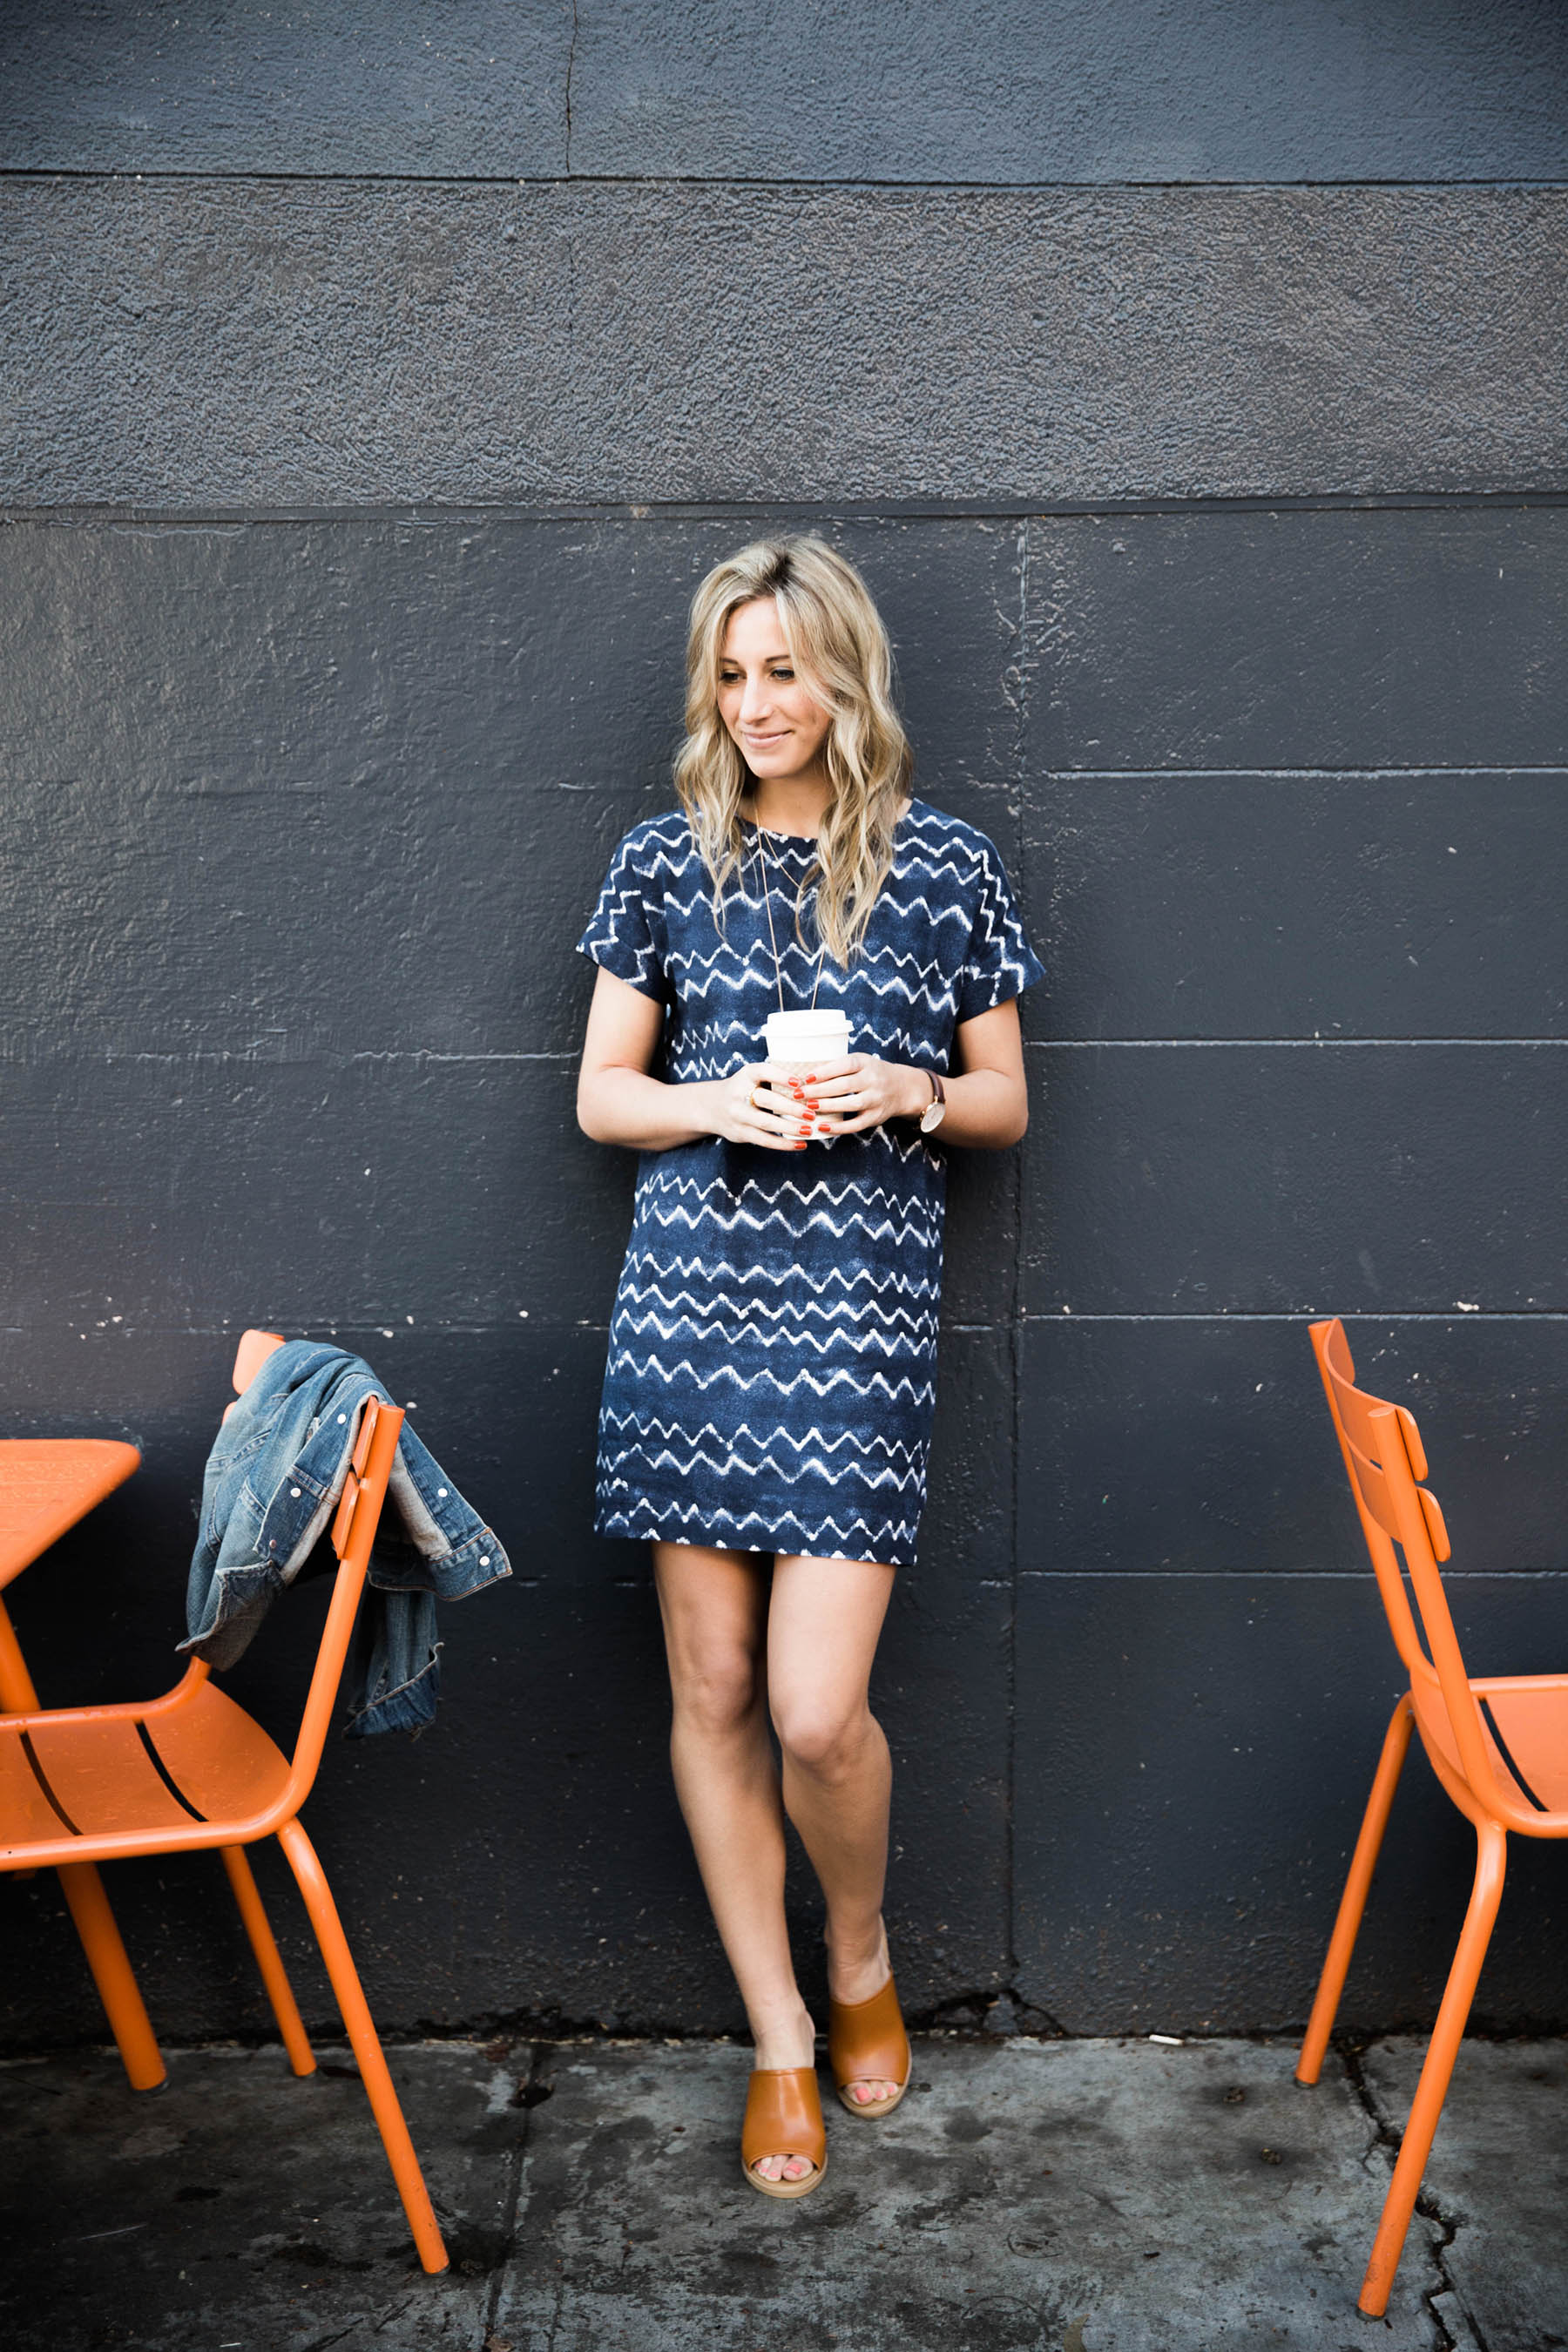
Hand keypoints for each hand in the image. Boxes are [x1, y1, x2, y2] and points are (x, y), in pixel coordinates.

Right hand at [703, 1064, 826, 1151]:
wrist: (711, 1107)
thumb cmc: (745, 1088)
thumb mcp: (753, 1076)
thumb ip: (776, 1078)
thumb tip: (815, 1082)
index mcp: (746, 1074)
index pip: (764, 1072)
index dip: (781, 1077)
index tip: (800, 1083)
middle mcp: (739, 1094)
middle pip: (767, 1100)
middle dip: (791, 1107)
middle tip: (811, 1113)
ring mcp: (738, 1115)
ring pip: (766, 1123)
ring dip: (789, 1127)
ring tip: (809, 1129)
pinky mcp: (740, 1133)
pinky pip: (764, 1140)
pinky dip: (783, 1143)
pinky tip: (800, 1144)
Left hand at [768, 1054, 931, 1135]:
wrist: (902, 1088)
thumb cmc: (870, 1073)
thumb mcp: (858, 1062)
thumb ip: (836, 1067)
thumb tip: (802, 1075)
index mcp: (865, 1062)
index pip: (844, 1065)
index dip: (824, 1072)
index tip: (804, 1078)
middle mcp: (873, 1079)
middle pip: (844, 1085)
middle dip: (819, 1090)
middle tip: (799, 1094)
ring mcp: (876, 1099)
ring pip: (851, 1104)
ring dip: (828, 1106)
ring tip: (808, 1108)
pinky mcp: (876, 1117)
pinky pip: (856, 1124)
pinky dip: (839, 1127)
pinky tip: (822, 1127)